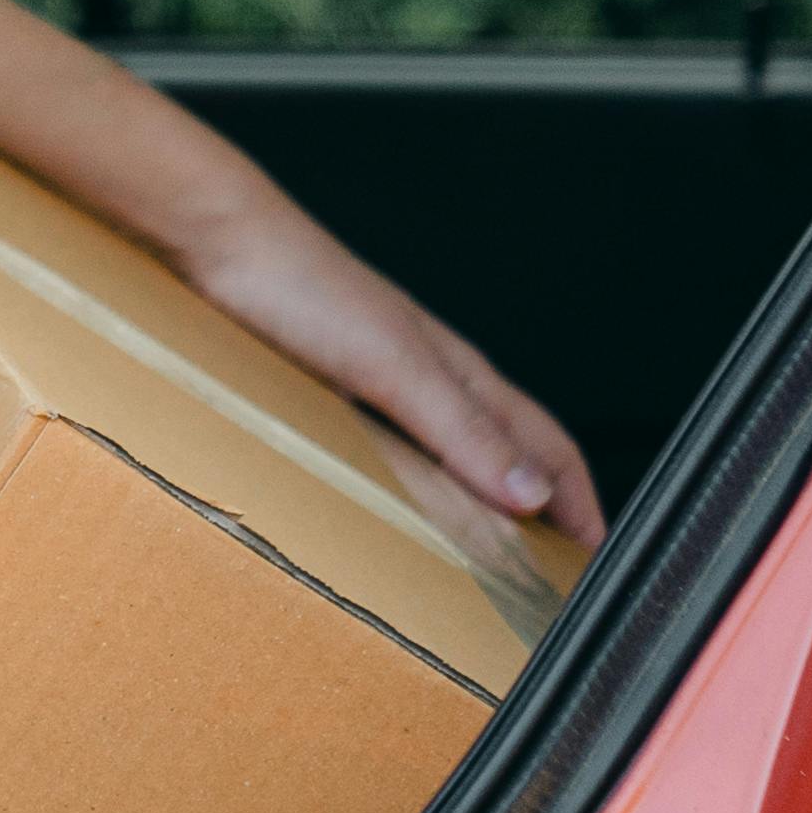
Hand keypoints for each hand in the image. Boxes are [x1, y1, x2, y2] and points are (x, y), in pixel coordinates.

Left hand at [173, 196, 602, 545]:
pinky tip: (385, 508)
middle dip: (534, 507)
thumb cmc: (303, 284)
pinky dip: (402, 488)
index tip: (597, 551)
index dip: (578, 498)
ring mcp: (375, 382)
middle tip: (544, 571)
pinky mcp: (322, 389)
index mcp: (459, 371)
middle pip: (502, 451)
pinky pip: (382, 449)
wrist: (214, 242)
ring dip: (468, 501)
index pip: (545, 443)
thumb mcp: (394, 366)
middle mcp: (426, 377)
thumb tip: (531, 492)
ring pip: (443, 452)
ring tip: (475, 556)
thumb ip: (462, 429)